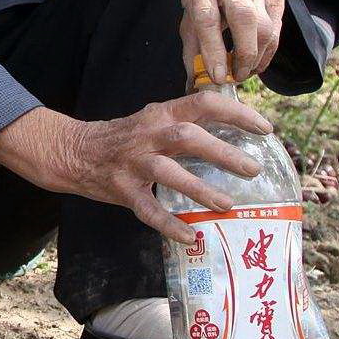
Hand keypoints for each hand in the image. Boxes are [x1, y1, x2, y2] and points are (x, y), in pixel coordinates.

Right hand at [0, 95, 273, 243]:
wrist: (73, 151)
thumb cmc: (124, 138)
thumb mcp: (153, 120)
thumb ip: (186, 123)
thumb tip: (236, 135)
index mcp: (161, 113)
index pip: (204, 103)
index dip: (237, 112)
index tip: (265, 129)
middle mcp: (148, 134)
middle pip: (188, 137)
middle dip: (223, 153)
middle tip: (254, 170)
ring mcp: (133, 162)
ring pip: (168, 172)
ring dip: (200, 189)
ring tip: (228, 205)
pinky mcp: (121, 188)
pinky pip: (148, 209)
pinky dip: (170, 224)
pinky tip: (190, 236)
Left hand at [179, 0, 285, 84]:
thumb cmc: (203, 4)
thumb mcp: (188, 22)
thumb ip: (192, 52)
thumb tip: (195, 86)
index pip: (207, 18)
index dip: (213, 49)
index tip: (217, 76)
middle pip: (244, 18)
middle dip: (244, 54)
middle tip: (236, 76)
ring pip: (265, 26)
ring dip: (256, 57)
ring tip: (242, 72)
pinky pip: (276, 30)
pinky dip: (267, 53)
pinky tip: (254, 63)